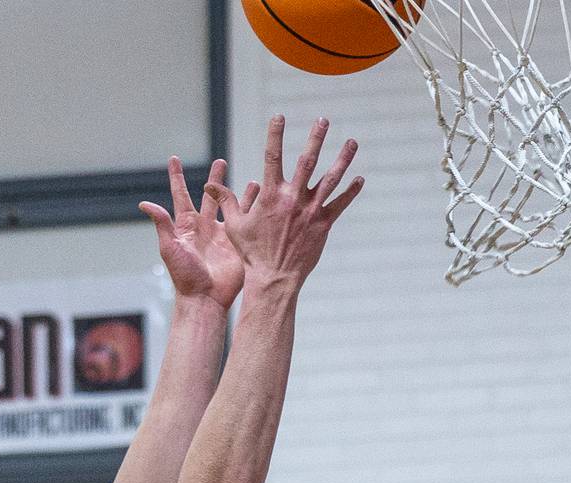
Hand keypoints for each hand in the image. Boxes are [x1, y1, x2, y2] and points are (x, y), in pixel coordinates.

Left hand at [139, 157, 251, 309]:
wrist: (206, 297)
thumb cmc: (184, 275)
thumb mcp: (170, 247)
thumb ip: (162, 224)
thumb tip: (144, 204)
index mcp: (187, 225)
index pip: (181, 195)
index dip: (177, 177)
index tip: (174, 159)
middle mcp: (206, 226)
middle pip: (211, 196)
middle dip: (215, 179)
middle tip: (220, 162)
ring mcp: (223, 235)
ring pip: (233, 207)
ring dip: (241, 194)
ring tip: (253, 181)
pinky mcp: (238, 244)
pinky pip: (247, 223)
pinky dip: (254, 211)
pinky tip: (264, 200)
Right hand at [204, 116, 362, 290]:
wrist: (274, 278)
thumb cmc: (252, 253)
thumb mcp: (235, 225)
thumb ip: (227, 201)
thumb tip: (210, 184)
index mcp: (271, 195)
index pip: (272, 156)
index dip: (275, 134)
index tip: (279, 116)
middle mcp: (293, 199)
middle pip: (306, 161)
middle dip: (316, 138)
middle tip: (323, 119)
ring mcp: (310, 212)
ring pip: (329, 180)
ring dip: (342, 159)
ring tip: (352, 142)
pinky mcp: (323, 226)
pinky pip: (340, 204)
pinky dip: (350, 191)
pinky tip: (360, 179)